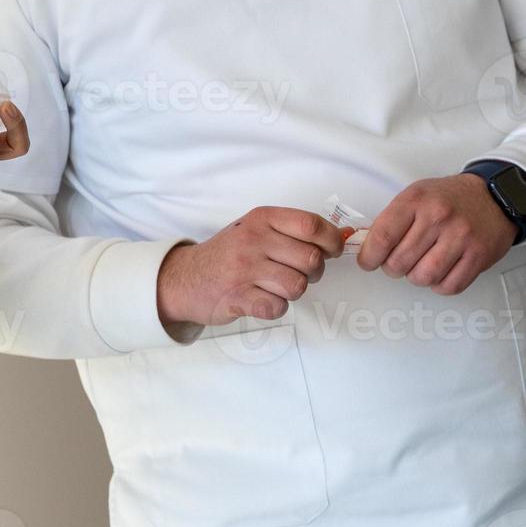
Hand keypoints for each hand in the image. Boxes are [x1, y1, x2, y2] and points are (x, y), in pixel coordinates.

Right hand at [157, 208, 346, 327]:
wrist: (184, 278)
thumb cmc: (228, 254)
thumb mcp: (256, 229)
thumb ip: (293, 231)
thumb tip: (343, 237)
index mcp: (261, 219)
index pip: (311, 225)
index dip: (331, 241)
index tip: (330, 251)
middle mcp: (252, 240)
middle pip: (311, 260)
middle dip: (312, 273)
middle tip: (296, 272)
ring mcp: (243, 269)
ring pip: (297, 286)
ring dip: (292, 291)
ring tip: (274, 286)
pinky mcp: (237, 297)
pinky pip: (277, 308)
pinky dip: (274, 308)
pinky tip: (260, 299)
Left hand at [357, 174, 515, 295]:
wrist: (491, 196)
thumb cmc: (449, 198)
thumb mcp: (413, 196)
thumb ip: (389, 220)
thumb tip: (366, 244)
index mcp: (416, 201)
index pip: (382, 237)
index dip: (369, 256)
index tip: (367, 261)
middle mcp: (438, 218)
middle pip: (399, 262)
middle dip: (391, 267)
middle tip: (395, 262)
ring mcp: (460, 238)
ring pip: (423, 277)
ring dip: (415, 277)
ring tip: (418, 265)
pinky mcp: (478, 256)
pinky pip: (450, 286)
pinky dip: (438, 285)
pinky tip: (437, 272)